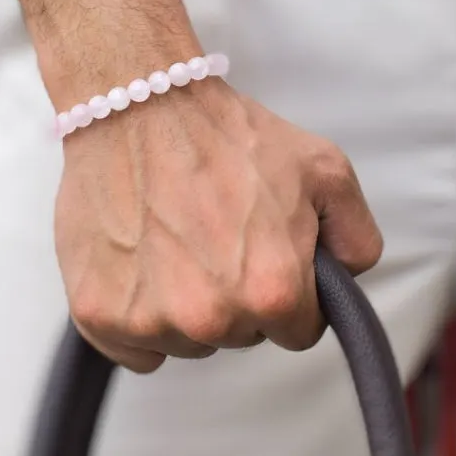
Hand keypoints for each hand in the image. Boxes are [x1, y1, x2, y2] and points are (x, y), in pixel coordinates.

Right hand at [54, 77, 382, 372]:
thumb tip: (346, 281)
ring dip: (185, 308)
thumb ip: (356, 237)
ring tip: (173, 240)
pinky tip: (141, 265)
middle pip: (240, 338)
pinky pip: (135, 350)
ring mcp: (150, 320)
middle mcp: (211, 317)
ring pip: (187, 344)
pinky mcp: (99, 314)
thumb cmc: (225, 135)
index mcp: (273, 291)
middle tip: (215, 236)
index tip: (264, 254)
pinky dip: (138, 319)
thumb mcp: (325, 170)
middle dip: (236, 297)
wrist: (139, 106)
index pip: (298, 332)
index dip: (288, 291)